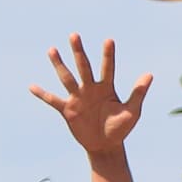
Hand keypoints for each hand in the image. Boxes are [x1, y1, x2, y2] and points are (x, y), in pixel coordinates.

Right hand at [31, 35, 151, 160]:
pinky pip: (53, 100)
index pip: (108, 68)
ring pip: (67, 77)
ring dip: (59, 65)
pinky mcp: (68, 109)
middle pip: (83, 66)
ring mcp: (78, 97)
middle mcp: (90, 88)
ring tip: (52, 49)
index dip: (108, 55)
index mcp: (107, 87)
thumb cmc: (121, 128)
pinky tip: (31, 86)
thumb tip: (150, 74)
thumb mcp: (132, 112)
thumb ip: (138, 93)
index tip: (109, 40)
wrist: (106, 146)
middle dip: (78, 52)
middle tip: (74, 35)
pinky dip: (42, 94)